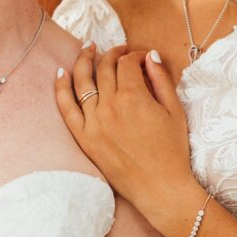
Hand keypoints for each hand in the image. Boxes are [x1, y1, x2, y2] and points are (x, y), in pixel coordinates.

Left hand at [55, 44, 195, 231]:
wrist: (159, 188)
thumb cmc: (172, 150)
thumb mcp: (174, 110)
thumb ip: (161, 79)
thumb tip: (150, 56)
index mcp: (134, 97)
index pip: (127, 63)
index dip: (135, 55)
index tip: (142, 58)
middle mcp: (109, 107)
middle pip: (105, 68)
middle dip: (112, 54)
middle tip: (119, 51)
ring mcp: (93, 123)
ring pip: (82, 82)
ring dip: (84, 61)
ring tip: (87, 48)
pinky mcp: (84, 139)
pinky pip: (66, 109)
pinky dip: (61, 89)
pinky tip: (61, 73)